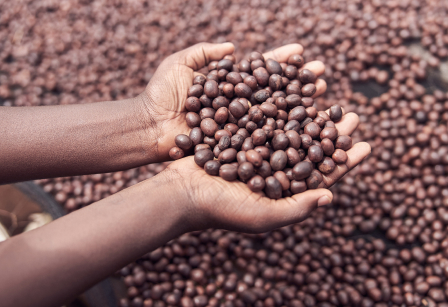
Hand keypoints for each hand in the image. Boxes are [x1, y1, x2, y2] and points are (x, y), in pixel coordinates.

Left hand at [139, 42, 326, 161]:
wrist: (147, 127)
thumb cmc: (160, 94)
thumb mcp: (180, 64)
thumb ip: (204, 53)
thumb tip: (233, 47)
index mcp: (228, 86)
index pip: (260, 71)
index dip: (281, 62)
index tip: (302, 53)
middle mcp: (238, 107)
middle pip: (274, 92)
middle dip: (298, 83)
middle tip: (324, 75)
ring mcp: (238, 126)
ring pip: (274, 115)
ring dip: (299, 107)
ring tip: (324, 98)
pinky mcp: (235, 145)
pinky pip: (262, 139)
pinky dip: (284, 134)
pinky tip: (306, 129)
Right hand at [151, 45, 370, 232]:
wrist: (182, 192)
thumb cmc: (222, 210)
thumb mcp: (263, 216)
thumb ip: (297, 208)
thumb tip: (331, 196)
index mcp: (285, 190)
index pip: (322, 175)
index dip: (345, 162)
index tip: (366, 146)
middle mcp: (275, 168)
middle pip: (310, 148)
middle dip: (332, 132)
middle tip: (353, 115)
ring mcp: (259, 149)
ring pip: (290, 128)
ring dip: (310, 113)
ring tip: (328, 96)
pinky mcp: (241, 135)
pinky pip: (265, 117)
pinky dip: (280, 103)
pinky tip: (293, 90)